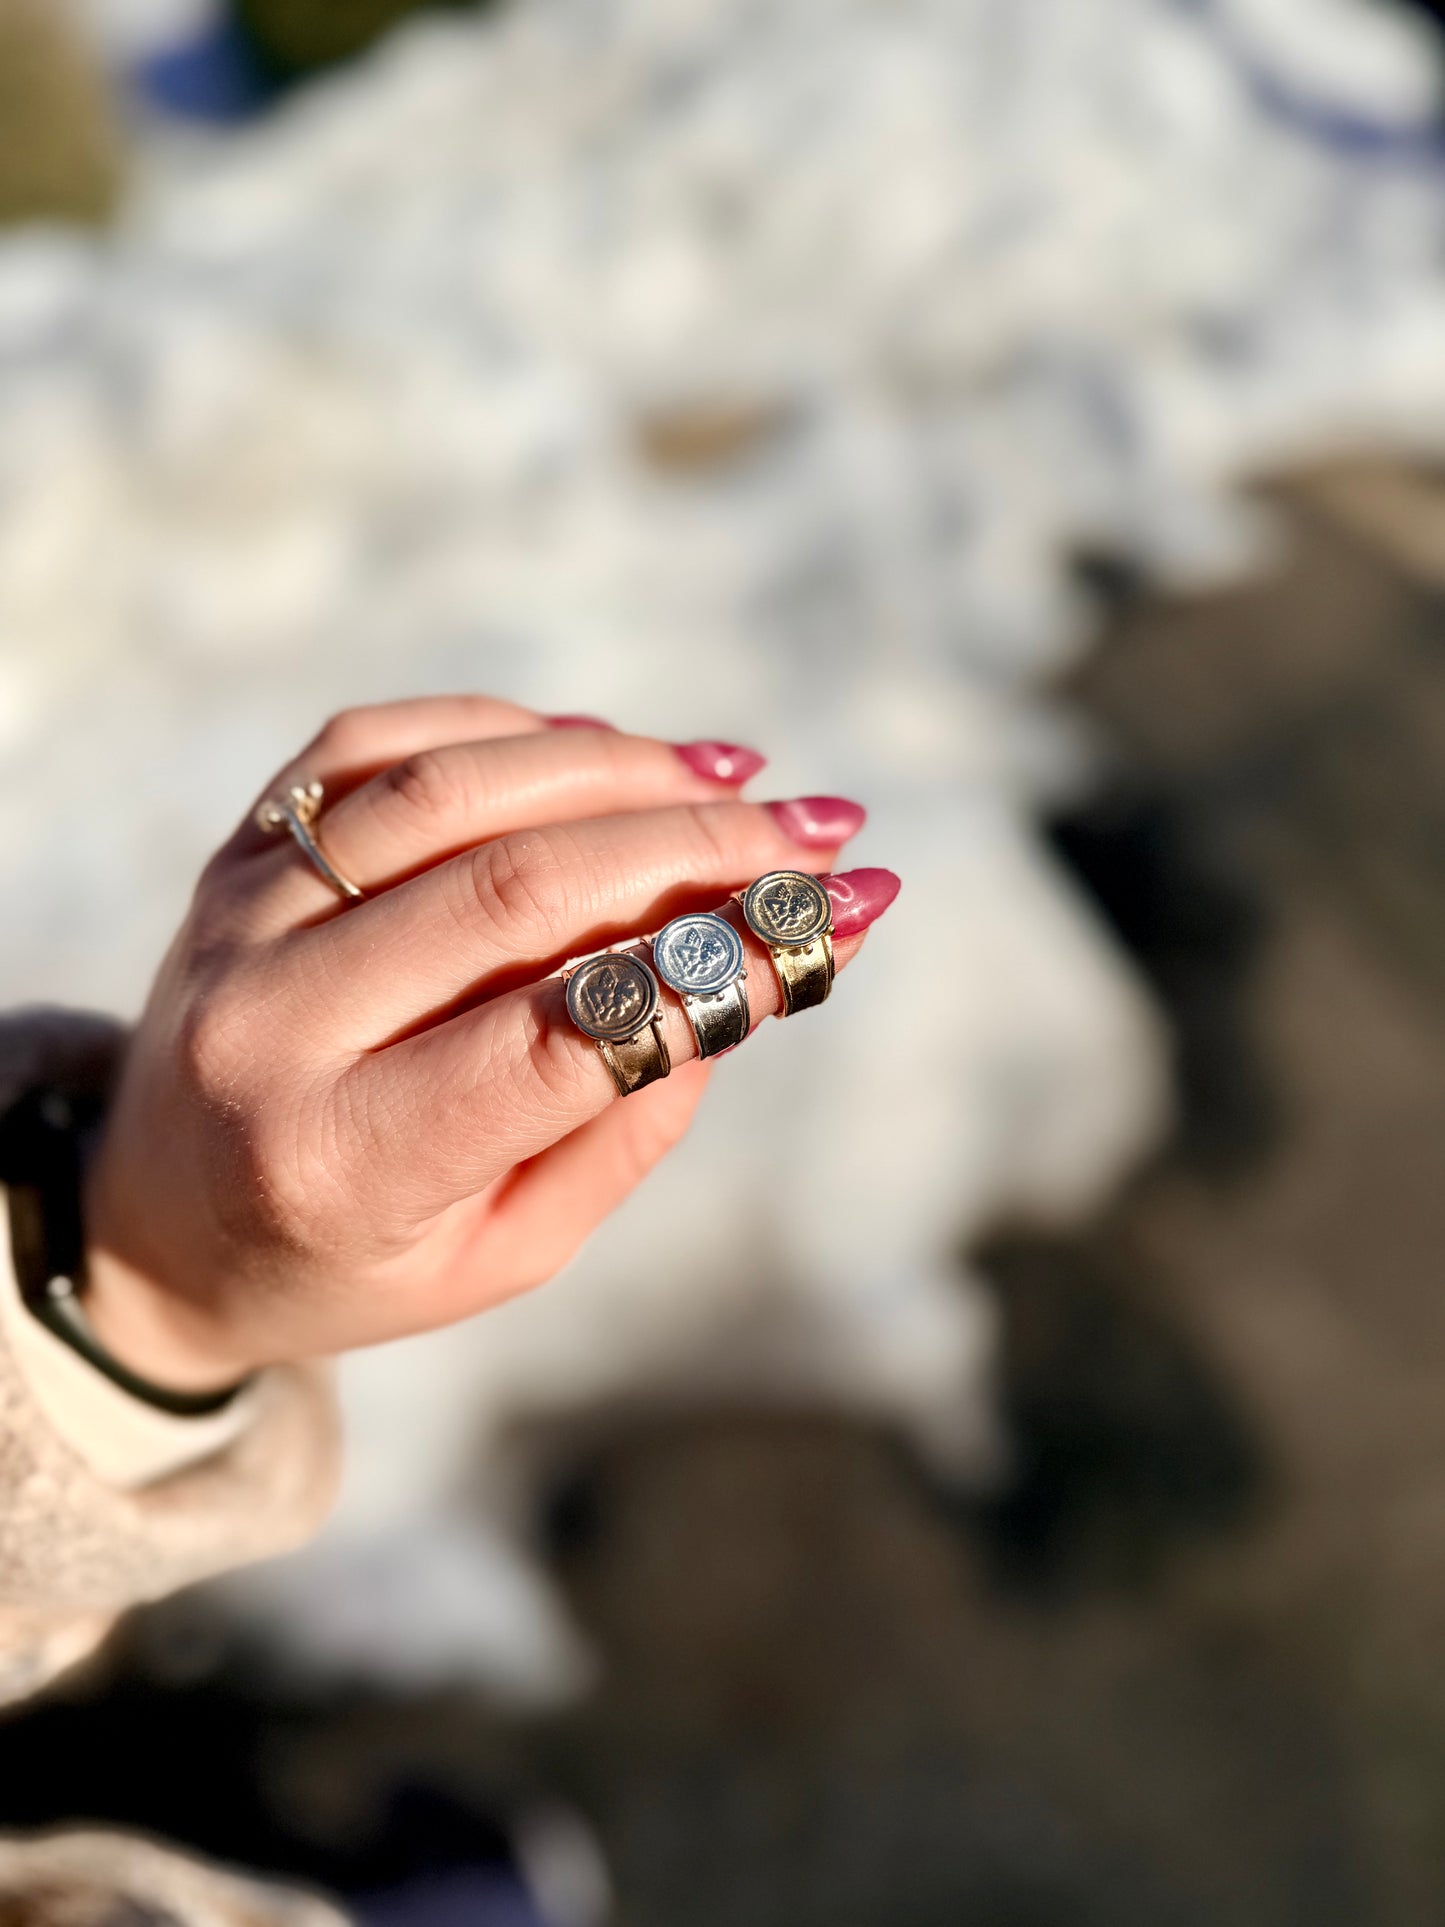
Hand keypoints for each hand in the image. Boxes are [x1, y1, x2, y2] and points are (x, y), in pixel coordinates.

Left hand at [81, 697, 899, 1390]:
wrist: (156, 1220)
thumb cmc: (351, 1259)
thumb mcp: (499, 1254)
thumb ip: (619, 1132)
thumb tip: (735, 983)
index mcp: (343, 1158)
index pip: (554, 1039)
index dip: (712, 969)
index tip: (833, 922)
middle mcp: (273, 1022)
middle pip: (517, 890)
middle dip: (698, 852)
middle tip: (821, 837)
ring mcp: (240, 917)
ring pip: (455, 792)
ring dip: (622, 770)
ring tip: (740, 780)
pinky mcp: (235, 850)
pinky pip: (377, 744)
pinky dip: (510, 732)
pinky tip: (608, 751)